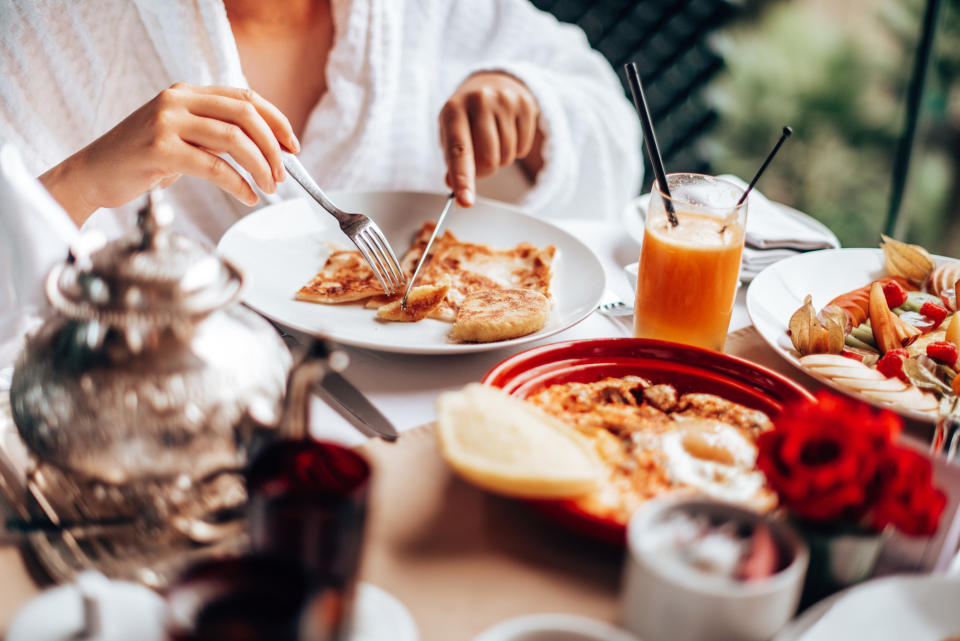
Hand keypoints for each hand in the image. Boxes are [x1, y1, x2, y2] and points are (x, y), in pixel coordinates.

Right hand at [40, 83, 299, 223]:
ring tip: (270, 187)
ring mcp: (167, 122)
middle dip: (273, 145)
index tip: (293, 147)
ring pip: (233, 139)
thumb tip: (267, 150)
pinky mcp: (160, 149)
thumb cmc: (142, 160)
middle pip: (245, 114)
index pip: (245, 97)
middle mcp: (178, 100)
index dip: (276, 121)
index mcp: (187, 92)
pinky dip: (239, 184)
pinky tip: (249, 197)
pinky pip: (214, 167)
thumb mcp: (182, 137)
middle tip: (283, 173)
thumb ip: (216, 135)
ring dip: (260, 166)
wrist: (93, 174)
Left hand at [439, 72, 541, 207]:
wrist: (491, 84)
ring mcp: (504, 100)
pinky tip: (509, 133)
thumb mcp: (451, 134)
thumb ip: (452, 161)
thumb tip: (452, 185)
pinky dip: (516, 150)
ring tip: (495, 140)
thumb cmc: (467, 119)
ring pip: (507, 156)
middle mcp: (478, 100)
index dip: (462, 178)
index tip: (465, 202)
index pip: (458, 150)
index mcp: (453, 110)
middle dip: (486, 168)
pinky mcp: (525, 103)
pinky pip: (523, 148)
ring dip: (501, 159)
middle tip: (482, 155)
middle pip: (488, 159)